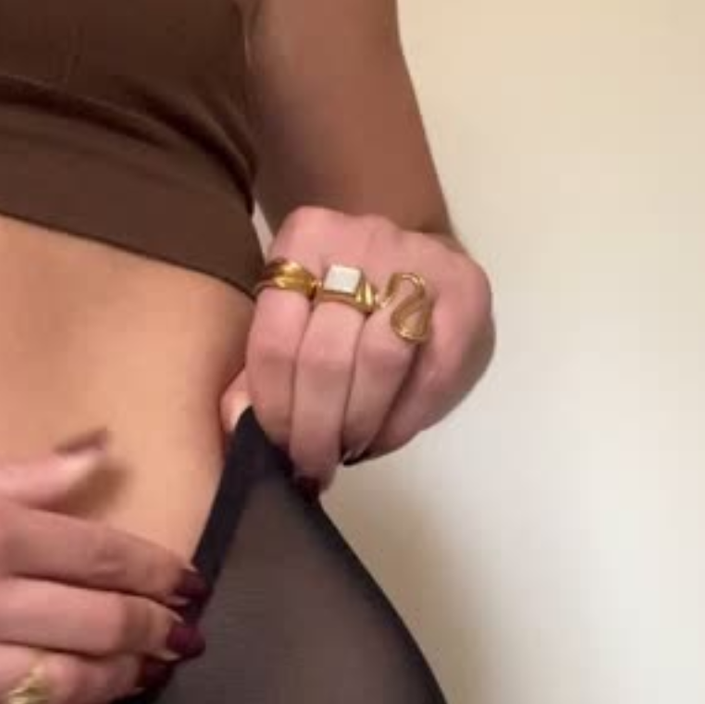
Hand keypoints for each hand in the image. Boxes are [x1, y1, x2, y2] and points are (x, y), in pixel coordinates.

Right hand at [0, 438, 208, 703]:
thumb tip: (100, 451)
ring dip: (119, 682)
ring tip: (142, 675)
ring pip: (71, 683)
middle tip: (182, 637)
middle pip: (102, 623)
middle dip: (154, 632)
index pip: (104, 556)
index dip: (158, 573)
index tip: (189, 585)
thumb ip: (21, 475)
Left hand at [222, 207, 495, 490]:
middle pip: (326, 356)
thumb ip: (262, 368)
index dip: (275, 409)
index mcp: (306, 239)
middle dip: (316, 428)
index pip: (275, 339)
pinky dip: (403, 421)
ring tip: (348, 451)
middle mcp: (362, 238)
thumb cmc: (349, 305)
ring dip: (359, 424)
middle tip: (314, 464)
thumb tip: (238, 424)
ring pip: (380, 362)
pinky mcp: (466, 293)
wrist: (426, 264)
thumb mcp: (298, 320)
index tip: (280, 449)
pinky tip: (384, 437)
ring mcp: (420, 262)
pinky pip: (431, 375)